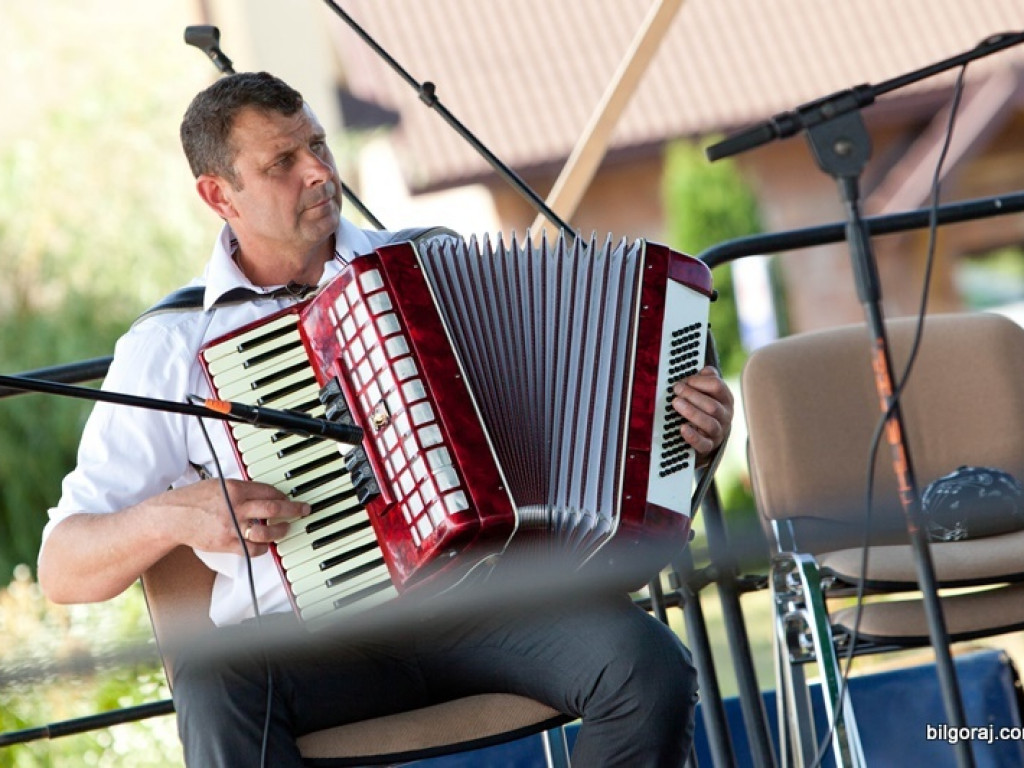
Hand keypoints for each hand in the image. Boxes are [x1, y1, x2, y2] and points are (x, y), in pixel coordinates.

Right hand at [158, 479, 308, 556]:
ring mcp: (232, 527)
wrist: (172, 517)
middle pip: (273, 509)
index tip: (288, 498)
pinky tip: (266, 544)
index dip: (282, 495)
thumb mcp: (218, 484)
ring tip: (286, 528)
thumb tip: (261, 493)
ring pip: (267, 531)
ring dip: (281, 531)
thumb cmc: (193, 499)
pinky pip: (253, 549)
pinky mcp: (227, 544)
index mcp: (234, 489)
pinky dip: (263, 548)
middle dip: (293, 510)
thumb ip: (240, 489)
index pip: (268, 491)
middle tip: (303, 510)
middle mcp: (235, 507)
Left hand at [671, 366, 733, 461]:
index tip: (684, 380)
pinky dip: (692, 436)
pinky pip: (703, 444)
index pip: (717, 386)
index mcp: (725, 399)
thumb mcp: (708, 393)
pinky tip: (682, 428)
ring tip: (676, 403)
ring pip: (709, 423)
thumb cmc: (704, 409)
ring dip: (691, 412)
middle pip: (712, 405)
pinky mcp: (709, 447)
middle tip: (677, 390)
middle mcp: (725, 416)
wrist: (707, 437)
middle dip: (692, 395)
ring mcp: (718, 432)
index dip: (699, 382)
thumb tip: (704, 371)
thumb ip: (707, 379)